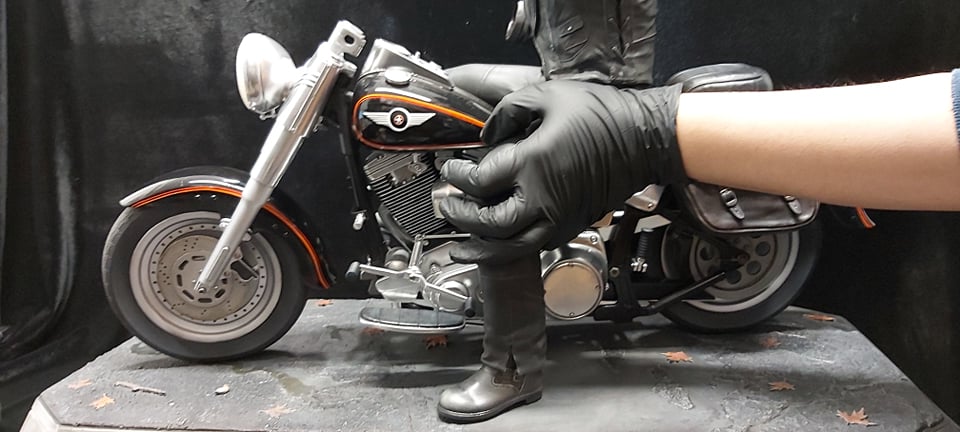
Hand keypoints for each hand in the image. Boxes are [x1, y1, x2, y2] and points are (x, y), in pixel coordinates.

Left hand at [439, 80, 684, 263]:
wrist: (646, 139)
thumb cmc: (603, 115)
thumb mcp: (548, 95)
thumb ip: (508, 110)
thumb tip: (488, 134)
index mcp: (532, 163)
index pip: (480, 181)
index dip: (458, 176)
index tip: (451, 168)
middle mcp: (543, 198)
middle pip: (489, 223)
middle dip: (462, 216)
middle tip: (446, 205)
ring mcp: (559, 217)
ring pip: (510, 248)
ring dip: (480, 248)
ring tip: (459, 246)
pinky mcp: (571, 226)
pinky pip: (532, 247)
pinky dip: (507, 252)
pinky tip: (494, 247)